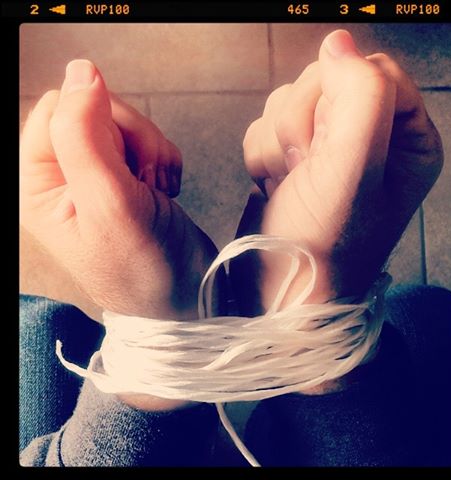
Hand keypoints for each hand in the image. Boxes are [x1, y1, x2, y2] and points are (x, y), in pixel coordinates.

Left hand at [20, 59, 218, 320]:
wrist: (184, 297)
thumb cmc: (144, 267)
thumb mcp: (110, 205)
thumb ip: (85, 136)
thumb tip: (81, 70)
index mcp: (39, 182)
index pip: (61, 108)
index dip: (103, 124)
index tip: (130, 164)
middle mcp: (62, 176)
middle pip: (95, 110)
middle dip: (135, 140)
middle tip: (149, 180)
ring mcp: (96, 177)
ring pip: (125, 124)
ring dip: (154, 153)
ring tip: (158, 191)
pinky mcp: (127, 179)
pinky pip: (146, 142)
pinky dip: (165, 162)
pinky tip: (165, 192)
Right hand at [239, 30, 442, 308]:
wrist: (281, 290)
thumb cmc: (323, 246)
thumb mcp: (352, 171)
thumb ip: (360, 96)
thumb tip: (338, 44)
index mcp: (407, 138)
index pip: (372, 71)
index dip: (335, 103)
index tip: (323, 149)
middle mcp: (371, 138)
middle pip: (325, 81)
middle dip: (301, 128)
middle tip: (304, 173)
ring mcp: (328, 147)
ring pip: (288, 101)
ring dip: (278, 146)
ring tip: (289, 185)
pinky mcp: (293, 156)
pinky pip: (266, 124)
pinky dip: (262, 157)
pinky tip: (275, 187)